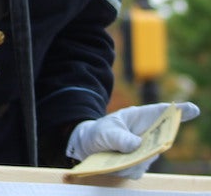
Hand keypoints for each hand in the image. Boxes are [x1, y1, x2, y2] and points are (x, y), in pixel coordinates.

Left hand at [66, 102, 199, 178]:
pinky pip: (136, 171)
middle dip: (160, 141)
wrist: (87, 146)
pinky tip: (114, 165)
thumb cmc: (100, 132)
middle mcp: (148, 137)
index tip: (192, 109)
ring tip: (120, 156)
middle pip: (162, 139)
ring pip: (148, 158)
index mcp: (142, 118)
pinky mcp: (137, 168)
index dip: (179, 112)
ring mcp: (145, 153)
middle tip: (148, 143)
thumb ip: (118, 137)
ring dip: (135, 158)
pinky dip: (125, 168)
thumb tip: (137, 145)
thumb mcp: (105, 130)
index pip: (164, 113)